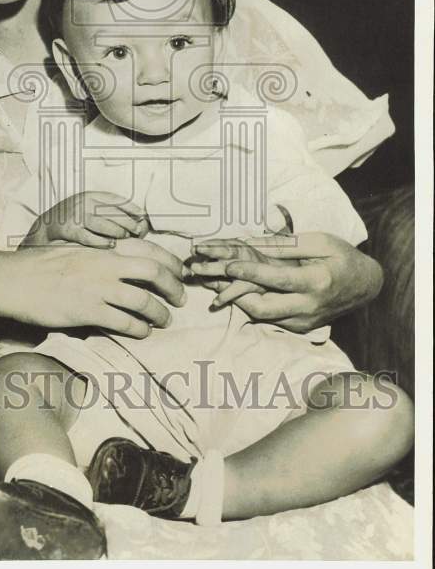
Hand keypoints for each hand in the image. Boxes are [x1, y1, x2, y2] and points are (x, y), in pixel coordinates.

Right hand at [8, 236, 186, 338]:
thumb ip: (99, 258)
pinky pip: (123, 322)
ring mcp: (96, 288)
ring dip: (159, 313)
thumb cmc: (40, 267)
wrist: (13, 280)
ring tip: (164, 320)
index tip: (179, 273)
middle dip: (173, 286)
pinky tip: (142, 332)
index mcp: (101, 249)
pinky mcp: (87, 311)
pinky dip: (138, 329)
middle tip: (180, 299)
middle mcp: (104, 265)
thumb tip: (121, 266)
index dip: (170, 261)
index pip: (147, 249)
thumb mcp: (74, 252)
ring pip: (143, 300)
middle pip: (153, 272)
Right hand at [21, 192, 149, 248]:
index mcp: (90, 196)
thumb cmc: (73, 223)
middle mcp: (82, 203)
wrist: (43, 230)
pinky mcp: (67, 230)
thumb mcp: (89, 211)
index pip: (116, 199)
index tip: (142, 217)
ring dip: (117, 232)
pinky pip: (89, 236)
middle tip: (136, 232)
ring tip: (123, 238)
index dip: (131, 208)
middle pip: (113, 212)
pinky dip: (102, 242)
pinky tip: (110, 246)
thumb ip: (110, 216)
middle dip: (128, 222)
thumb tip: (139, 225)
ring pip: (103, 223)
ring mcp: (74, 216)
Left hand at [188, 233, 382, 332]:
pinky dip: (247, 302)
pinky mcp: (298, 326)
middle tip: (203, 276)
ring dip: (231, 298)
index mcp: (317, 282)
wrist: (365, 286)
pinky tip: (226, 290)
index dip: (251, 273)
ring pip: (260, 314)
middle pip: (261, 307)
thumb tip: (253, 244)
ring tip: (207, 281)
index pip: (277, 280)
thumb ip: (287, 245)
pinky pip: (267, 316)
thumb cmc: (342, 257)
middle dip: (229, 293)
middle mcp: (309, 307)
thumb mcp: (319, 242)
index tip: (227, 265)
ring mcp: (303, 321)